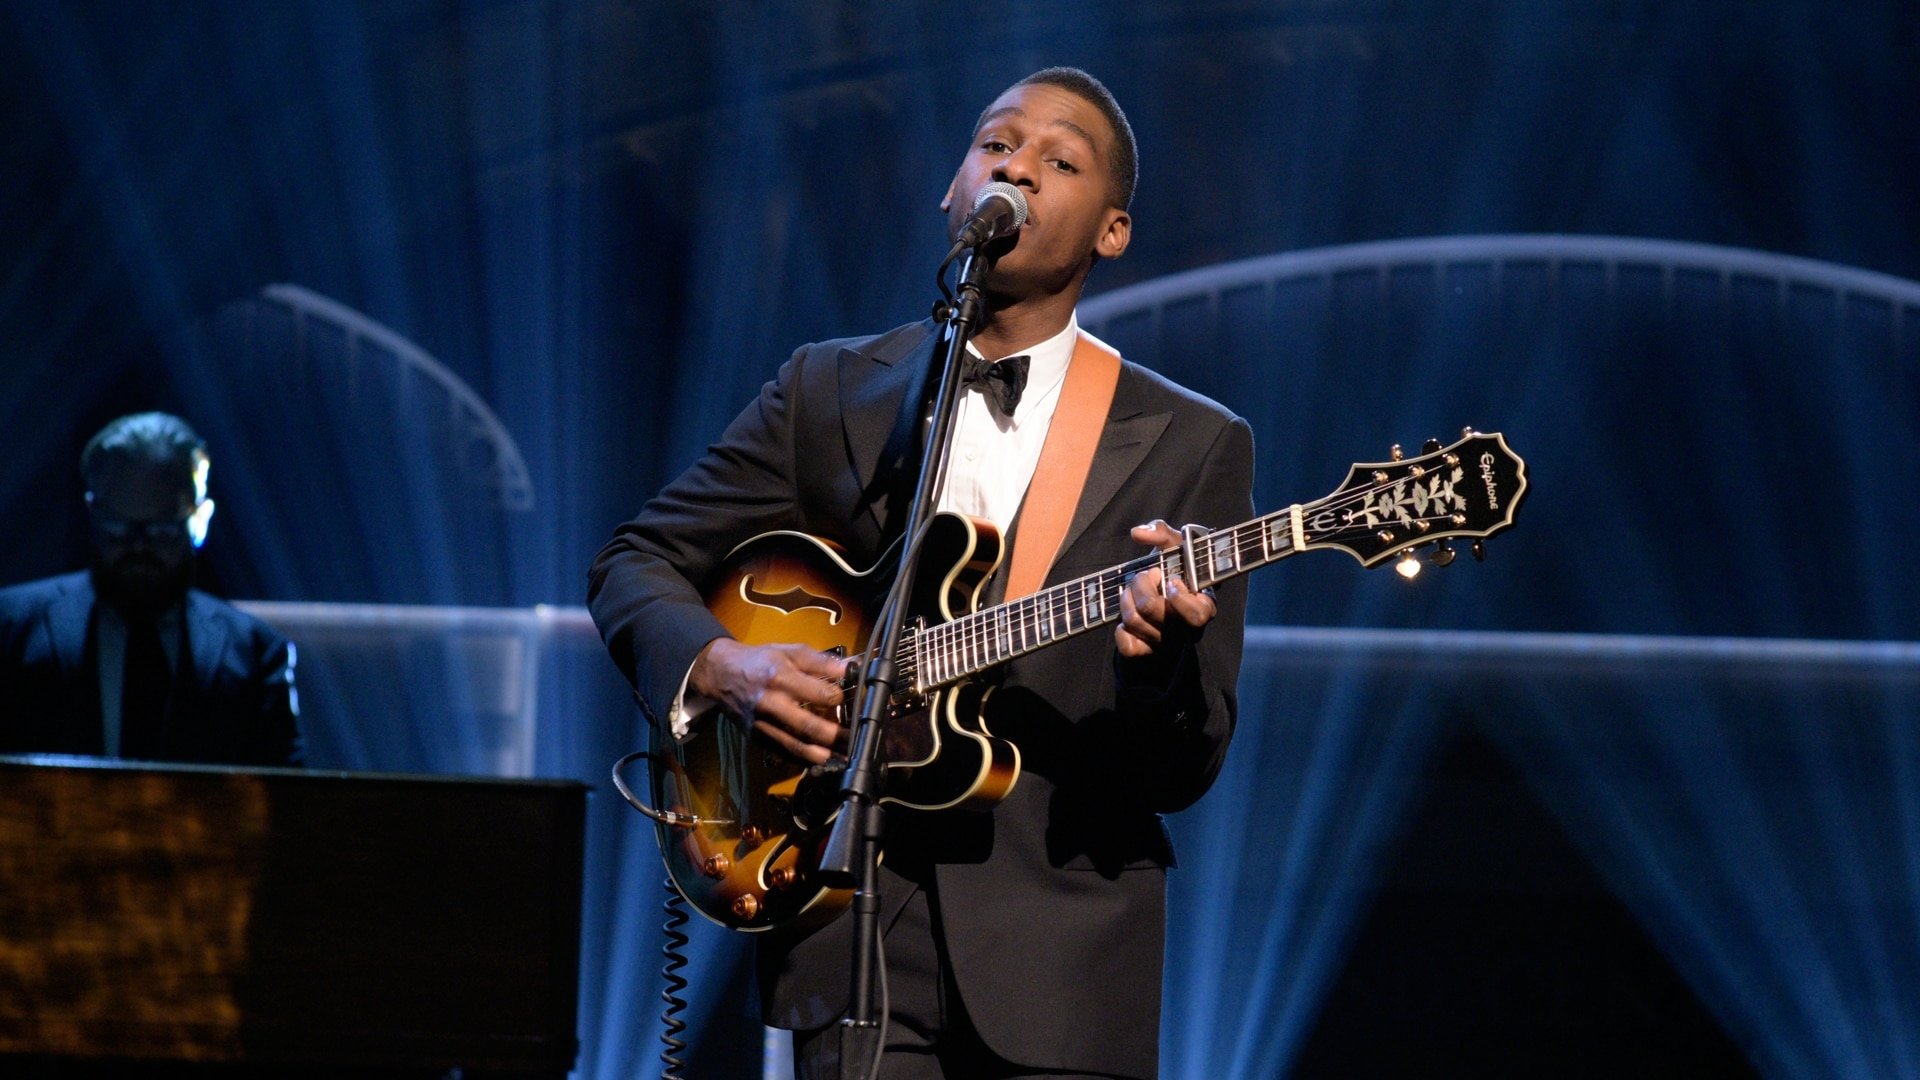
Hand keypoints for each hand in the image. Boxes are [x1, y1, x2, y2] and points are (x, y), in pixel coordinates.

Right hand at [690, 638, 849, 764]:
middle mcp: (771, 704)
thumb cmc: (760, 660)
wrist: (721, 675)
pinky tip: (822, 759)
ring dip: (824, 755)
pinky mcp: (758, 739)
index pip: (820, 693)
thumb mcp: (790, 651)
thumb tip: (853, 668)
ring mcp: (763, 725)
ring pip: (797, 747)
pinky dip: (805, 760)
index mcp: (782, 677)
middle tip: (857, 739)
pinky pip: (785, 755)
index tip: (854, 701)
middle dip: (837, 736)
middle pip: (809, 726)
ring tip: (845, 756)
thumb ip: (822, 661)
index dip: (840, 698)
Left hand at [1114, 519, 1218, 659]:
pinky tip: (1126, 621)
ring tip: (1132, 590)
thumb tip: (1138, 533)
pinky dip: (1122, 633)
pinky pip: (1129, 648)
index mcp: (1204, 606)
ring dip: (1126, 599)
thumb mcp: (1176, 544)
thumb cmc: (1177, 566)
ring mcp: (1166, 642)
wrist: (1165, 589)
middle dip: (1139, 584)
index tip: (1172, 580)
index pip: (1197, 615)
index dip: (1179, 598)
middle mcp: (1186, 629)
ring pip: (1135, 622)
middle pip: (1151, 610)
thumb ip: (1161, 532)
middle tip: (1144, 575)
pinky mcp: (1147, 650)